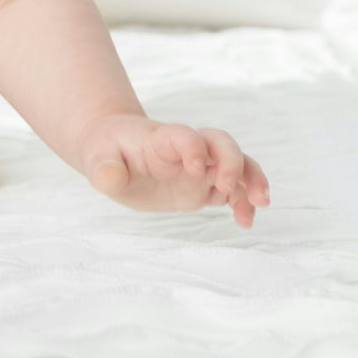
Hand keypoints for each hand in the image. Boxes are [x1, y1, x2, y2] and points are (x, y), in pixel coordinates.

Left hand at [75, 114, 271, 227]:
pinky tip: (245, 221)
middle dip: (232, 161)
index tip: (194, 168)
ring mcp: (199, 167)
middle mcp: (187, 150)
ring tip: (260, 204)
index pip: (184, 136)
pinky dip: (244, 202)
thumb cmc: (107, 151)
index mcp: (161, 140)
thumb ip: (104, 169)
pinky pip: (233, 190)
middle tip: (230, 186)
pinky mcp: (204, 186)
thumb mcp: (97, 159)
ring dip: (252, 180)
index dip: (193, 147)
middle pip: (220, 143)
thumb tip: (108, 178)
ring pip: (236, 164)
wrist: (115, 151)